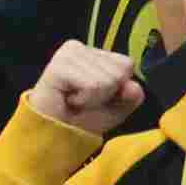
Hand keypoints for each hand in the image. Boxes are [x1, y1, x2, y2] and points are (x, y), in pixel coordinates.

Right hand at [29, 39, 151, 137]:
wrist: (52, 137)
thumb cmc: (81, 119)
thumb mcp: (116, 109)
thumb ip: (131, 96)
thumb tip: (133, 86)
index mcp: (92, 52)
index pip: (126, 64)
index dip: (117, 89)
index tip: (95, 97)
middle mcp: (79, 48)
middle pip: (119, 72)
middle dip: (105, 95)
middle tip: (82, 101)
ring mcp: (67, 55)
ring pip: (108, 79)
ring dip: (93, 99)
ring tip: (74, 101)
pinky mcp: (58, 66)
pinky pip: (93, 85)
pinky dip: (85, 100)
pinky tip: (68, 100)